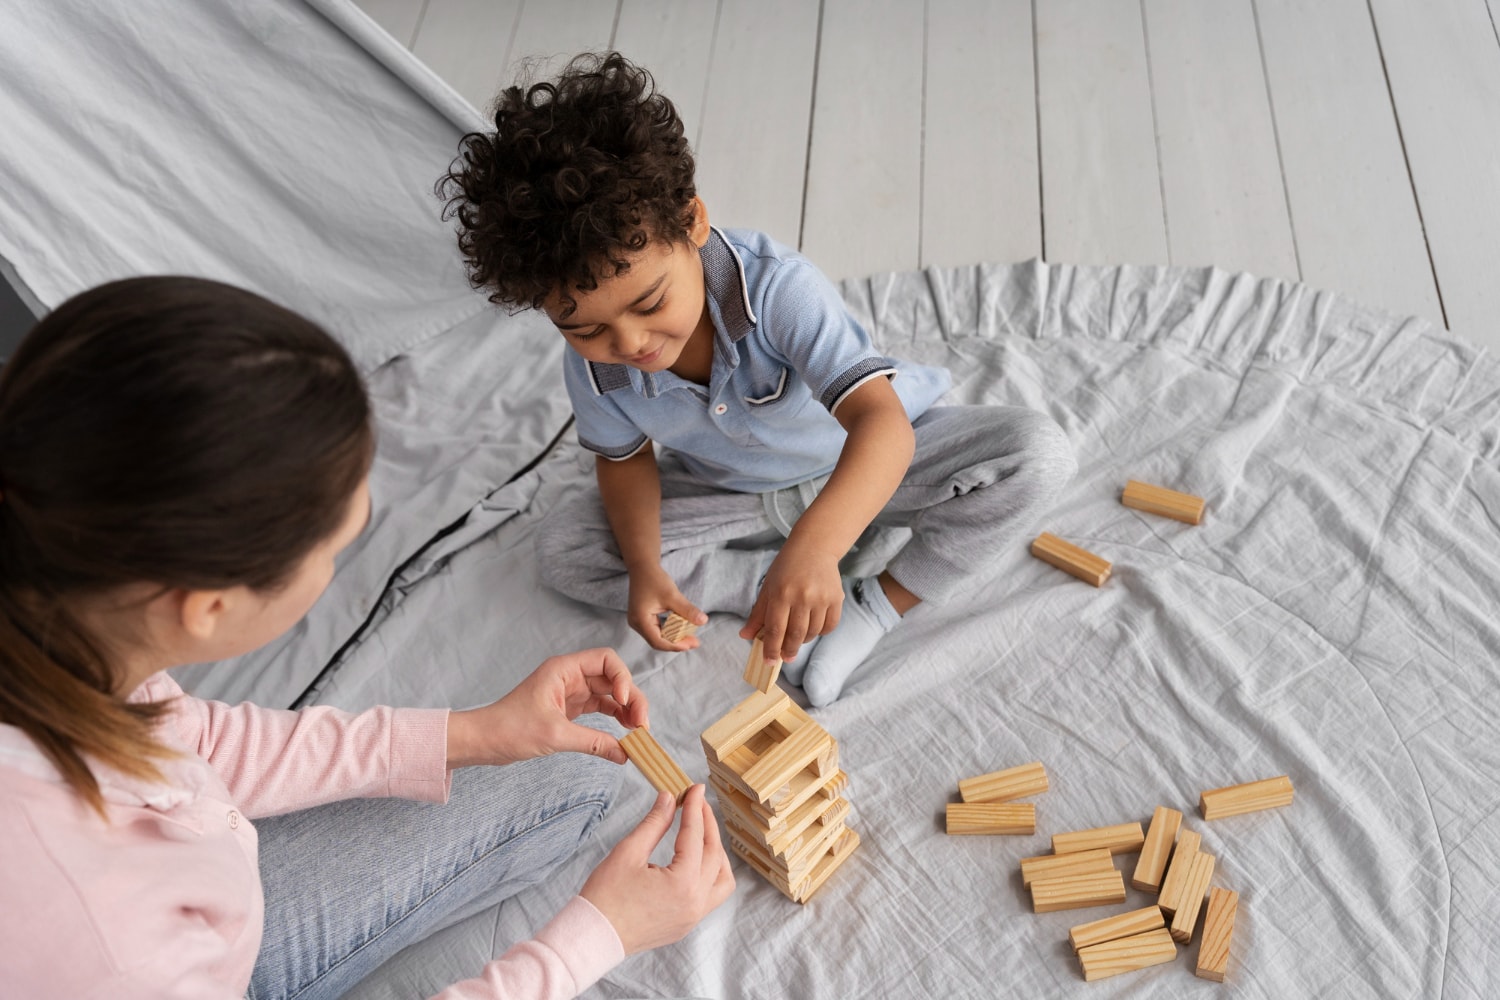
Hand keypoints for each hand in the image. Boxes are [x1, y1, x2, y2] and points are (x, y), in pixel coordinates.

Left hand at [445, 648, 647, 767]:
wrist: (483, 740)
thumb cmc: (509, 729)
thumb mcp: (555, 736)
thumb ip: (593, 742)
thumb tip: (624, 754)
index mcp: (563, 669)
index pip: (606, 660)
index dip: (623, 678)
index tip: (625, 702)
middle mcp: (569, 676)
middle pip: (613, 678)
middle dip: (631, 698)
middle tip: (642, 724)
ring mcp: (570, 692)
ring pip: (609, 694)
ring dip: (625, 710)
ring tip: (638, 730)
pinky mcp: (569, 709)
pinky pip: (599, 709)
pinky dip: (613, 719)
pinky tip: (624, 734)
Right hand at [581, 785, 735, 954]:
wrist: (593, 937)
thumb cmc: (605, 896)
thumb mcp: (628, 852)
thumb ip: (654, 823)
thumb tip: (669, 798)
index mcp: (682, 883)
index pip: (695, 835)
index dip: (695, 807)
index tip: (695, 788)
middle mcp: (695, 902)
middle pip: (714, 853)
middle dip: (707, 824)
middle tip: (697, 803)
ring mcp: (693, 917)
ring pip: (722, 878)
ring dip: (716, 852)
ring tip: (702, 831)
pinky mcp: (686, 924)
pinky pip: (712, 896)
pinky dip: (711, 874)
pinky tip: (696, 860)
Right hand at [627, 564, 707, 650]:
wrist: (643, 567)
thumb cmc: (655, 579)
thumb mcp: (673, 595)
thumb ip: (687, 610)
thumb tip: (703, 621)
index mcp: (640, 620)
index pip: (658, 641)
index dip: (675, 645)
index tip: (691, 644)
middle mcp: (636, 623)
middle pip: (658, 641)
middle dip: (676, 643)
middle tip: (695, 642)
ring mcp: (638, 622)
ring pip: (657, 637)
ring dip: (674, 638)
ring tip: (691, 637)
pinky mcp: (642, 618)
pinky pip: (656, 630)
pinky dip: (669, 631)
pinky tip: (681, 630)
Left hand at [739, 540, 843, 661]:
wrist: (814, 548)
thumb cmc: (786, 568)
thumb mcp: (768, 588)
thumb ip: (757, 614)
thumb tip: (745, 636)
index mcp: (781, 594)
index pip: (775, 629)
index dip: (771, 649)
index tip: (769, 662)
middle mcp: (802, 597)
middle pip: (795, 635)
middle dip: (788, 650)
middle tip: (786, 657)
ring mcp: (821, 598)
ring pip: (812, 633)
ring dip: (803, 640)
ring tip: (797, 637)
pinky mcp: (836, 598)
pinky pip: (829, 626)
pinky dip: (820, 632)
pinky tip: (813, 628)